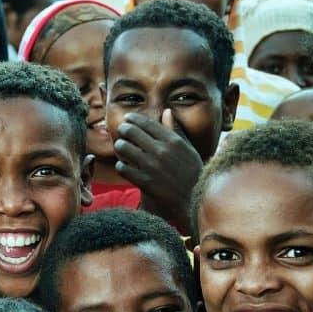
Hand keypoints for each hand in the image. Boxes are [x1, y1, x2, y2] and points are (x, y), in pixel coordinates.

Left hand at [113, 110, 202, 232]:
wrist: (193, 199)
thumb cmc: (192, 172)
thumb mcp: (187, 149)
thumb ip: (175, 130)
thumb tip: (167, 111)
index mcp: (172, 141)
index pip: (147, 123)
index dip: (134, 118)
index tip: (128, 117)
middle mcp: (161, 151)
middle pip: (132, 132)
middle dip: (124, 129)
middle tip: (122, 130)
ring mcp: (151, 166)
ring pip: (124, 148)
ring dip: (120, 146)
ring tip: (121, 146)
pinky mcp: (144, 181)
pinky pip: (123, 168)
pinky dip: (121, 165)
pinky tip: (123, 165)